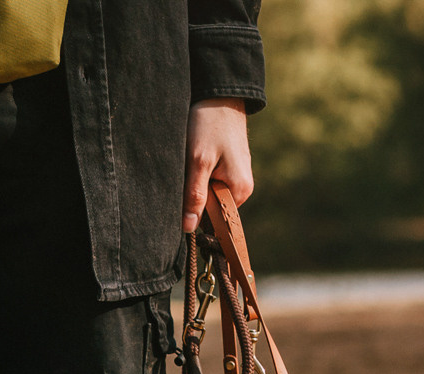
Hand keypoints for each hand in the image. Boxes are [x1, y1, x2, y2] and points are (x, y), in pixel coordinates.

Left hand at [184, 98, 253, 232]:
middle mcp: (242, 188)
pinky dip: (197, 174)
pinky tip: (195, 159)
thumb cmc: (210, 126)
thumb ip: (194, 195)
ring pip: (206, 193)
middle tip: (185, 173)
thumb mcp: (198, 162)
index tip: (181, 198)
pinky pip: (208, 181)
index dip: (193, 213)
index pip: (212, 219)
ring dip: (193, 184)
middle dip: (192, 196)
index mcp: (239, 190)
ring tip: (191, 163)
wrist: (220, 96)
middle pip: (209, 206)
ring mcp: (236, 177)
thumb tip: (189, 227)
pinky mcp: (228, 168)